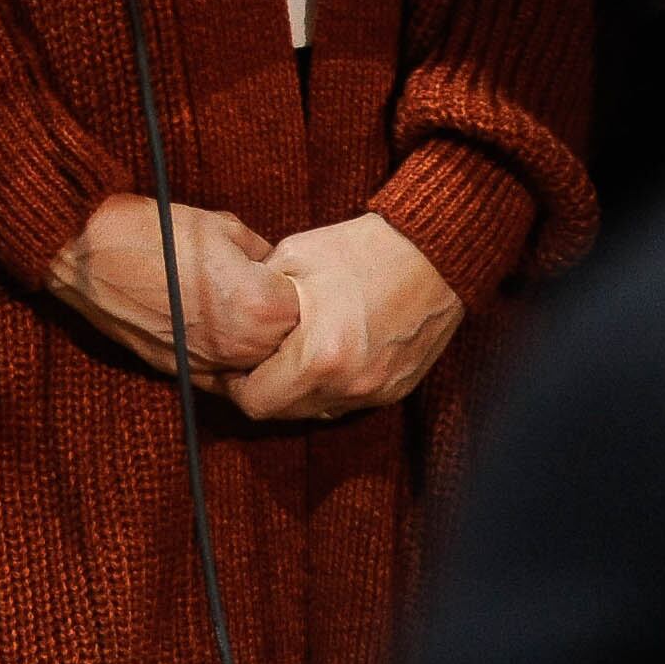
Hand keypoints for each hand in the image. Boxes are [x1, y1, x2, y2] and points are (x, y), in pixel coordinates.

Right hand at [49, 196, 300, 383]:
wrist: (89, 253)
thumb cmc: (155, 231)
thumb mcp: (223, 228)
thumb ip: (263, 256)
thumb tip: (276, 270)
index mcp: (262, 307)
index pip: (305, 306)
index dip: (291, 285)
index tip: (278, 272)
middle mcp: (243, 346)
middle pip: (286, 343)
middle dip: (278, 319)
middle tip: (258, 289)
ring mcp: (212, 365)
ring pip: (256, 363)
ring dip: (253, 341)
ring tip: (232, 307)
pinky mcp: (183, 373)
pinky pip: (222, 373)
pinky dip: (224, 357)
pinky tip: (212, 327)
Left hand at [228, 214, 461, 422]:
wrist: (434, 254)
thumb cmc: (362, 250)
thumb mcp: (294, 258)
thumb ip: (256, 294)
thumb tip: (231, 316)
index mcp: (319, 356)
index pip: (257, 402)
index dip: (236, 384)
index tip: (234, 362)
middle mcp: (350, 384)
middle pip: (285, 413)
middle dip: (265, 389)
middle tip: (258, 358)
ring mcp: (377, 391)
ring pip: (317, 411)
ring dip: (298, 391)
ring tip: (292, 354)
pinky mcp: (397, 388)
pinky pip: (349, 402)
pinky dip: (330, 387)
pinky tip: (326, 354)